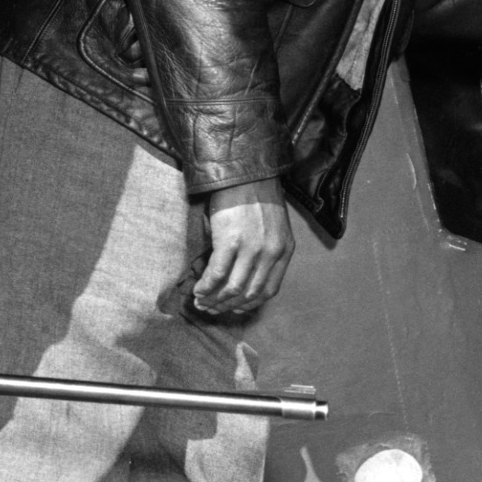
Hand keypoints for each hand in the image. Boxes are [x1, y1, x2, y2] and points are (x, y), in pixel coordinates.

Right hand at [189, 179, 293, 318]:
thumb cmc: (256, 196)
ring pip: (232, 289)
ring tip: (201, 302)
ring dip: (214, 300)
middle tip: (210, 309)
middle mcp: (271, 253)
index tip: (233, 309)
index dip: (248, 305)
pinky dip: (206, 287)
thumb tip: (242, 277)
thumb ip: (266, 252)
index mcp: (284, 250)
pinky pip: (217, 275)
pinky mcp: (230, 241)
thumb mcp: (273, 227)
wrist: (245, 172)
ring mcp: (252, 248)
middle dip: (227, 306)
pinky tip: (198, 289)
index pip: (268, 291)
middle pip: (249, 293)